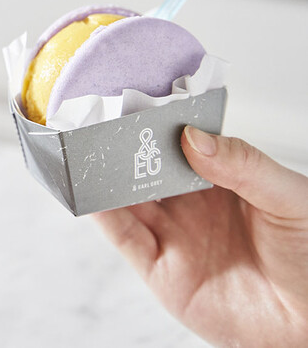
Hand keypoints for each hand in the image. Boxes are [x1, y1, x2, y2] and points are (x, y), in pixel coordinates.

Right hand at [93, 126, 307, 345]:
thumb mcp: (289, 198)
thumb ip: (243, 165)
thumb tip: (194, 137)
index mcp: (222, 180)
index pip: (182, 145)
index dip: (160, 126)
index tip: (138, 106)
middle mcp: (191, 206)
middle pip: (148, 171)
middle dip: (126, 149)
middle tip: (105, 127)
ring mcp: (173, 236)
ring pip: (129, 201)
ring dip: (107, 179)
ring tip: (89, 156)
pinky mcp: (160, 270)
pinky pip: (125, 238)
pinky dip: (104, 217)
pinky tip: (94, 198)